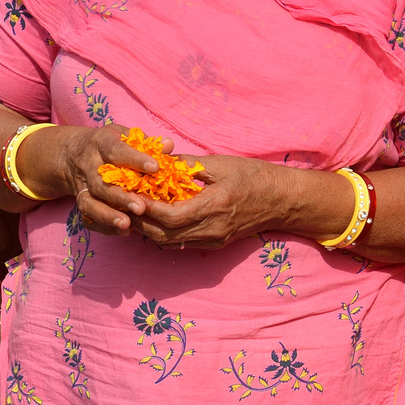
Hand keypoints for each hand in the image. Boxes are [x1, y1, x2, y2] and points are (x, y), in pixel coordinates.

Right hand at [36, 125, 162, 235]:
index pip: (116, 150)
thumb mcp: (124, 135)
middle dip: (120, 196)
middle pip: (100, 183)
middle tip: (141, 207)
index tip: (155, 168)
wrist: (72, 153)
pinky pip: (87, 217)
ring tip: (127, 224)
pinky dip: (104, 226)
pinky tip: (124, 231)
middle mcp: (87, 165)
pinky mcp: (80, 201)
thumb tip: (169, 145)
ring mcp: (81, 185)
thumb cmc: (110, 143)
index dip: (135, 159)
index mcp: (101, 143)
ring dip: (108, 215)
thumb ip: (146, 142)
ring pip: (89, 202)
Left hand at [132, 155, 291, 249]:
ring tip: (132, 211)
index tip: (128, 194)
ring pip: (169, 242)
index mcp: (214, 205)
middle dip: (139, 221)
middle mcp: (212, 229)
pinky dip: (163, 233)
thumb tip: (159, 160)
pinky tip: (155, 219)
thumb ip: (188, 164)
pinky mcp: (214, 243)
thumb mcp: (221, 164)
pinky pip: (181, 243)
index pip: (170, 215)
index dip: (146, 208)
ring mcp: (213, 239)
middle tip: (121, 204)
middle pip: (164, 234)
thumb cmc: (255, 176)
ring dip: (148, 229)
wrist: (283, 200)